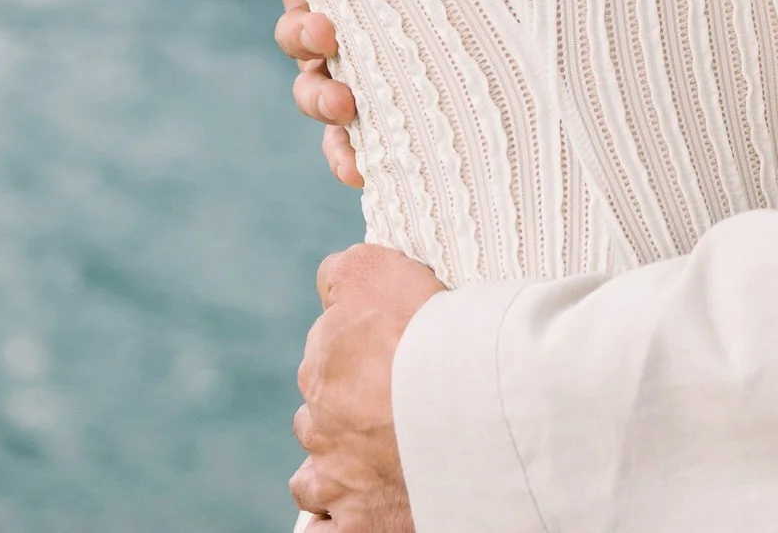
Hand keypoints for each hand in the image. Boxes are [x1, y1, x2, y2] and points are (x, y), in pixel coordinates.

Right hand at [257, 0, 363, 189]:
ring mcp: (352, 74)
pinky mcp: (373, 123)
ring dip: (319, 96)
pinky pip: (345, 145)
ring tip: (343, 103)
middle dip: (302, 29)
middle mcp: (339, 20)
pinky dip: (346, 155)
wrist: (523, 54)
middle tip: (324, 29)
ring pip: (313, 88)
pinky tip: (360, 166)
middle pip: (297, 27)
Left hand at [291, 242, 443, 527]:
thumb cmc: (425, 333)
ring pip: (314, 477)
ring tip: (370, 460)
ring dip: (332, 468)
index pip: (325, 351)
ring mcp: (336, 479)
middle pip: (319, 414)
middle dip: (344, 409)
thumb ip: (343, 270)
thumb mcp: (376, 270)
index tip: (391, 348)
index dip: (360, 348)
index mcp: (323, 365)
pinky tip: (346, 514)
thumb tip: (328, 276)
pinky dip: (331, 525)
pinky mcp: (358, 525)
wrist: (463, 407)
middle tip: (389, 403)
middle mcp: (320, 423)